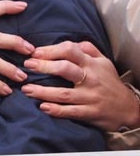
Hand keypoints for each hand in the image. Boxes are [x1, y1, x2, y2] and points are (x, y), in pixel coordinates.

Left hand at [22, 41, 139, 132]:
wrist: (128, 108)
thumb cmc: (109, 82)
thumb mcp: (103, 62)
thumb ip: (87, 49)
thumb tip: (67, 42)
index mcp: (92, 64)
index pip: (70, 51)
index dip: (51, 50)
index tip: (34, 53)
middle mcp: (91, 78)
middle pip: (66, 69)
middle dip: (44, 66)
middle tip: (27, 66)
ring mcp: (90, 97)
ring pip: (64, 93)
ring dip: (43, 91)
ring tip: (27, 89)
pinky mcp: (90, 113)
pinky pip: (71, 111)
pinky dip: (56, 110)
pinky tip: (43, 107)